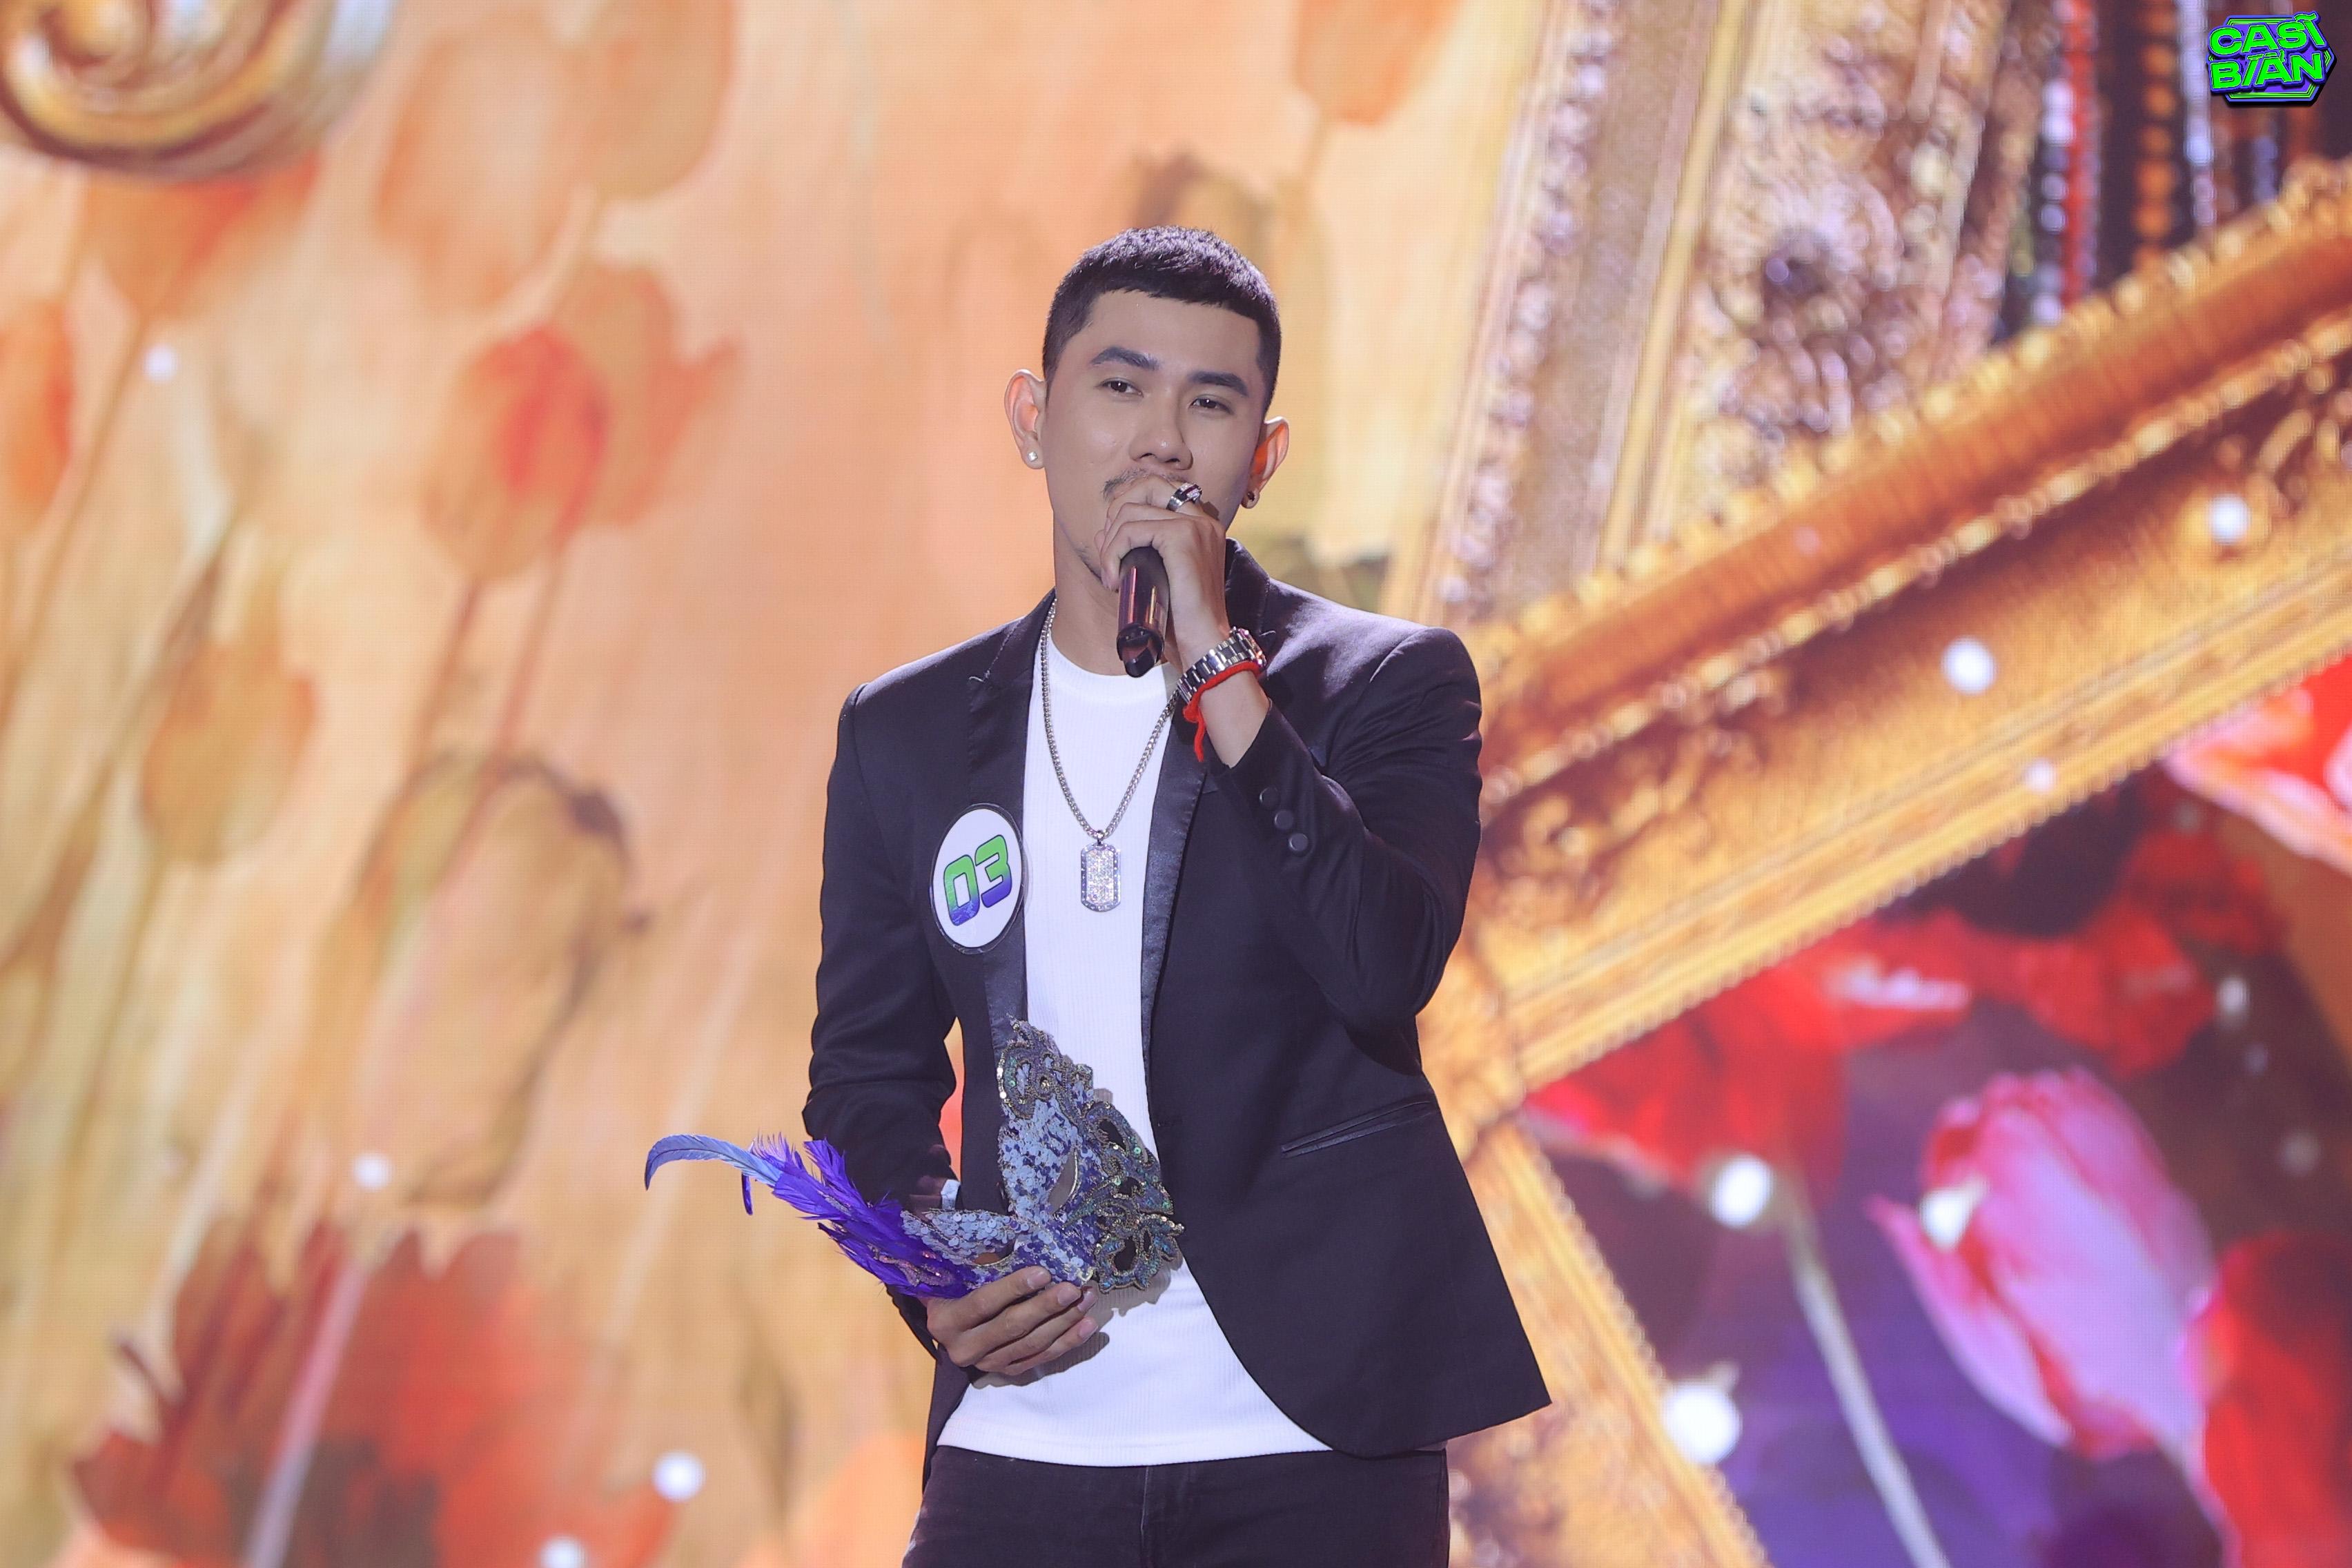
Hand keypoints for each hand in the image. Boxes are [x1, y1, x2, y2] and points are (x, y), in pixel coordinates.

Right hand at [925, 1268, 1099, 1375]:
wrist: (947, 1326)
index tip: (1043, 1272)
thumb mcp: (959, 1275)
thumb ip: (984, 1266)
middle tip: (1074, 1288)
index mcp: (947, 1320)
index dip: (1013, 1288)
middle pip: (1011, 1327)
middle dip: (1046, 1307)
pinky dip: (1067, 1342)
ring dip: (1064, 1323)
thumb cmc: (954, 1290)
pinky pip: (1041, 1358)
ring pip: (1031, 1345)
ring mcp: (987, 1363)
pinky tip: (1087, 1326)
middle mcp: (965, 1348)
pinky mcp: (1007, 1371)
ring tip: (1087, 1301)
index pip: (983, 1304)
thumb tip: (1024, 1247)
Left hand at [1094, 474, 1231, 667]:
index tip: (1115, 547)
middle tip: (1109, 554)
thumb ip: (1133, 551)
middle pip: (1145, 487)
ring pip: (1131, 511)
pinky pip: (1132, 530)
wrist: (1204, 645)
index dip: (1126, 509)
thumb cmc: (1181, 620)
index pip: (1156, 489)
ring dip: (1110, 544)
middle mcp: (1202, 519)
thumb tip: (1101, 533)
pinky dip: (1113, 552)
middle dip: (1115, 515)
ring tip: (1111, 577)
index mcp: (1201, 525)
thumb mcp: (1154, 577)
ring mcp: (1195, 525)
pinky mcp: (1183, 537)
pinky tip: (1113, 580)